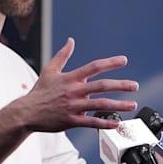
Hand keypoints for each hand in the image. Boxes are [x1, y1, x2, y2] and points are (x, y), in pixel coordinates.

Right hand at [16, 38, 137, 132]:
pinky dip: (105, 123)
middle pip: (102, 86)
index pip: (94, 67)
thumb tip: (70, 41)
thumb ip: (62, 55)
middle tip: (135, 86)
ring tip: (132, 105)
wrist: (27, 112)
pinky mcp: (72, 121)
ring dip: (119, 105)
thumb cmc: (40, 92)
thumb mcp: (50, 70)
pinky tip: (116, 122)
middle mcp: (74, 91)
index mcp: (70, 78)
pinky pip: (92, 122)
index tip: (123, 61)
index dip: (110, 63)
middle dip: (121, 85)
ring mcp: (74, 107)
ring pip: (101, 105)